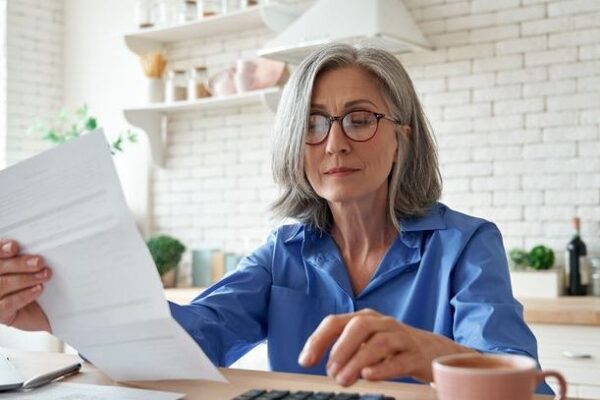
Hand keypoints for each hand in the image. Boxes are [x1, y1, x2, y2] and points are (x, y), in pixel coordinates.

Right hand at [0, 239, 51, 331]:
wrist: (43, 313)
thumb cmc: (32, 285)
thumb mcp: (28, 269)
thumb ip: (23, 260)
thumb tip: (33, 252)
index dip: (1, 249)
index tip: (14, 247)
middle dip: (19, 264)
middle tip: (39, 262)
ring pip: (2, 285)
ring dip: (26, 279)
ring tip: (44, 275)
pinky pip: (7, 304)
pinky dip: (24, 295)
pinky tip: (38, 289)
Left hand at [298, 309, 474, 385]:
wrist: (433, 351)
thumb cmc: (392, 348)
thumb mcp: (366, 343)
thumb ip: (346, 351)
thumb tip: (327, 367)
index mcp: (365, 318)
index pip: (336, 322)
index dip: (318, 340)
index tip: (305, 360)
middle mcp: (382, 323)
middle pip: (359, 326)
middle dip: (341, 348)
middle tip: (330, 371)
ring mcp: (401, 337)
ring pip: (379, 342)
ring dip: (358, 361)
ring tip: (344, 379)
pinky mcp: (416, 355)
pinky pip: (400, 359)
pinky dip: (383, 368)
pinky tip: (369, 376)